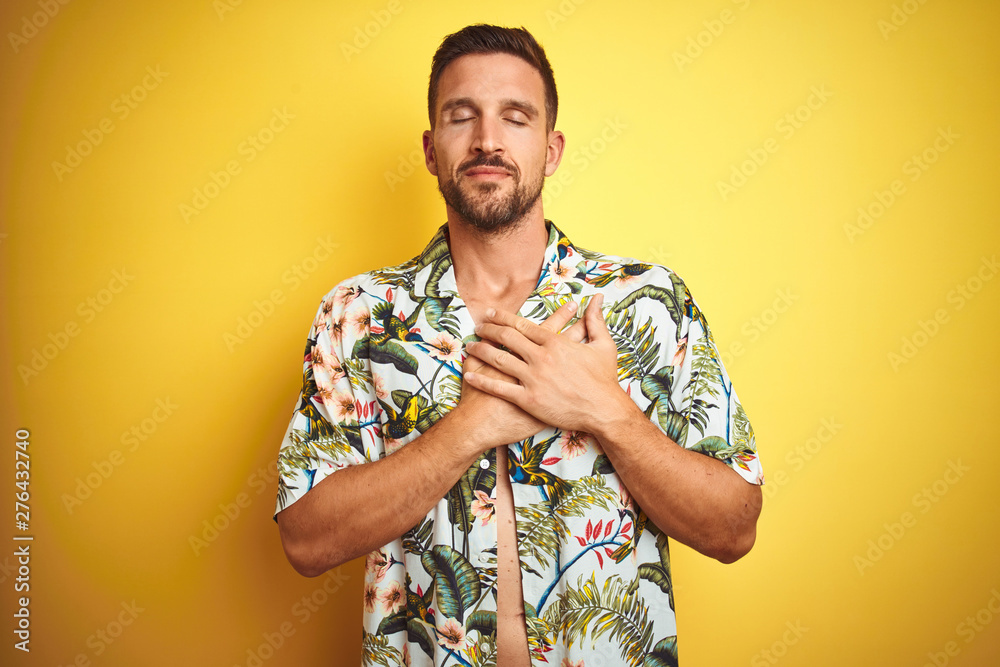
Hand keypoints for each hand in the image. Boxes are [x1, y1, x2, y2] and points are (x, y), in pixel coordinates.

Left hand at [464, 294, 632, 434]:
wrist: (604, 410)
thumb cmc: (604, 380)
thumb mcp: (604, 345)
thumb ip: (595, 320)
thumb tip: (596, 299)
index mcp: (555, 343)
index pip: (522, 325)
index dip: (503, 317)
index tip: (491, 313)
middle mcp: (540, 357)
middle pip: (507, 338)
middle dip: (489, 329)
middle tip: (478, 326)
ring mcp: (533, 378)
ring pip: (499, 360)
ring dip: (481, 351)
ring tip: (470, 346)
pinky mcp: (528, 399)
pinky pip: (499, 388)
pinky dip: (482, 380)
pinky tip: (469, 374)